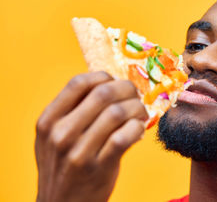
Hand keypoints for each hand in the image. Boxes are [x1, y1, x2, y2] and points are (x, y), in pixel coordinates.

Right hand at [35, 71, 147, 201]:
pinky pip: (125, 136)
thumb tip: (109, 85)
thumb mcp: (54, 138)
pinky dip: (137, 128)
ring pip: (117, 113)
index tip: (116, 83)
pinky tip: (138, 130)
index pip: (78, 83)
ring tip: (140, 114)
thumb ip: (72, 113)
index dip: (104, 77)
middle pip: (103, 93)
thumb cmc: (64, 167)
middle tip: (136, 97)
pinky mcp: (98, 168)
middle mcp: (60, 134)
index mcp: (48, 121)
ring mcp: (78, 152)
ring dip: (137, 109)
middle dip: (128, 90)